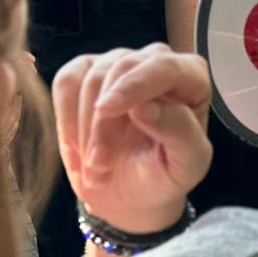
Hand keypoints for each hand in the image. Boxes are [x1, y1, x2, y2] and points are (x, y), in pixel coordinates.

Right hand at [51, 44, 212, 234]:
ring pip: (91, 79)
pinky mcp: (87, 71)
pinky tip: (76, 148)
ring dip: (85, 130)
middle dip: (104, 123)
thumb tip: (145, 106)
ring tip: (95, 168)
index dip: (133, 86)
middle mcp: (157, 62)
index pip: (164, 66)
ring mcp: (120, 63)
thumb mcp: (185, 166)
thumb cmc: (164, 176)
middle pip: (121, 71)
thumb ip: (179, 133)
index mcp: (192, 79)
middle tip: (100, 166)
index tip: (105, 110)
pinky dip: (65, 118)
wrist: (129, 194)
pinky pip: (66, 82)